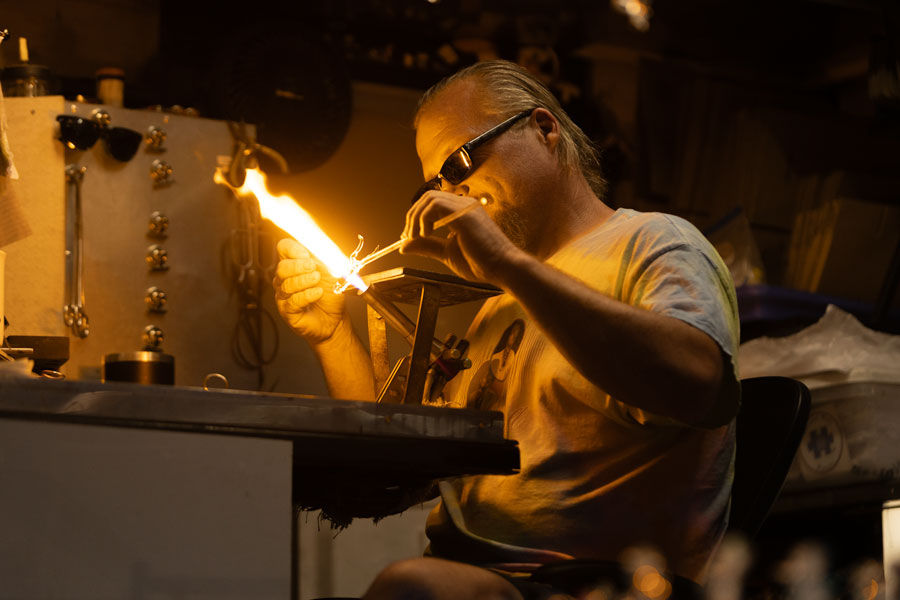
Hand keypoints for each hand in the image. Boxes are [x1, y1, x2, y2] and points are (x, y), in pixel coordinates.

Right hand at [273, 238, 346, 343]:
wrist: (335, 319)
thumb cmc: (330, 295)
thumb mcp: (330, 273)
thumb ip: (323, 260)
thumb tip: (321, 248)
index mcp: (294, 265)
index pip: (284, 249)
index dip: (292, 249)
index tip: (306, 254)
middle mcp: (285, 279)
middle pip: (282, 267)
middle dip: (298, 266)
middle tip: (312, 267)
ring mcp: (285, 296)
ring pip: (286, 284)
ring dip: (304, 280)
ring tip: (317, 280)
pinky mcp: (288, 312)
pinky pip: (293, 301)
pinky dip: (307, 295)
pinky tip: (317, 293)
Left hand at [401, 191, 521, 282]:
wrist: (502, 269)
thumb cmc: (480, 263)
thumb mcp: (446, 253)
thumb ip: (427, 246)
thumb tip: (403, 246)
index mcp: (461, 212)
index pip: (432, 203)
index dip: (416, 217)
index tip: (409, 236)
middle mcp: (464, 204)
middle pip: (427, 197)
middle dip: (412, 216)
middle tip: (408, 236)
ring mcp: (465, 206)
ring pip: (429, 199)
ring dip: (416, 217)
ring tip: (416, 236)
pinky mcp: (464, 213)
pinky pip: (435, 205)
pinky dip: (424, 218)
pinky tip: (425, 234)